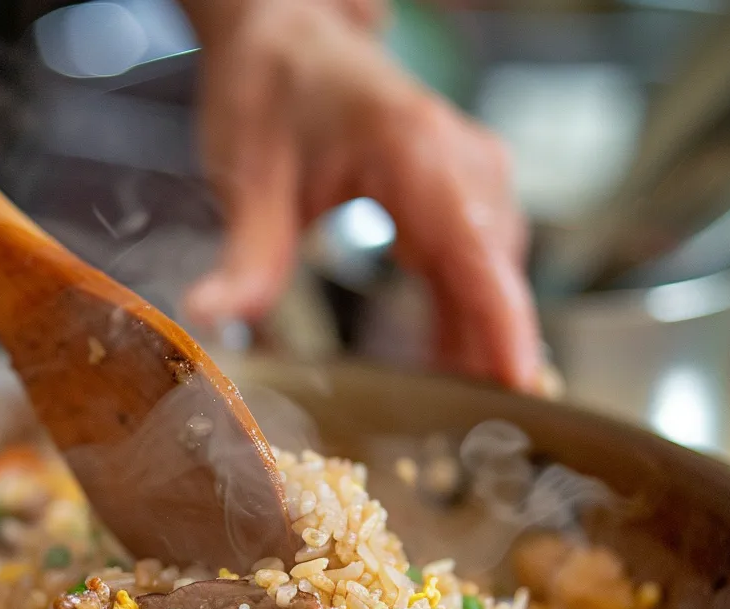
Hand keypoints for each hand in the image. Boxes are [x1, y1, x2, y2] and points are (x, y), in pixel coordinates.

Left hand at [180, 0, 540, 390]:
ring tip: (448, 427)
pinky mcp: (459, 200)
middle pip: (492, 280)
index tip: (520, 385)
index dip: (502, 324)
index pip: (474, 250)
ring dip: (474, 349)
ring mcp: (471, 180)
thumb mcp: (248, 173)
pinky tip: (439, 372)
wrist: (288, 37)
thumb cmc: (274, 87)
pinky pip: (475, 274)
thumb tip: (208, 320)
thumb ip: (245, 255)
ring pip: (490, 283)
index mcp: (417, 150)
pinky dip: (462, 323)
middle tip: (462, 447)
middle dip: (483, 360)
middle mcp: (463, 164)